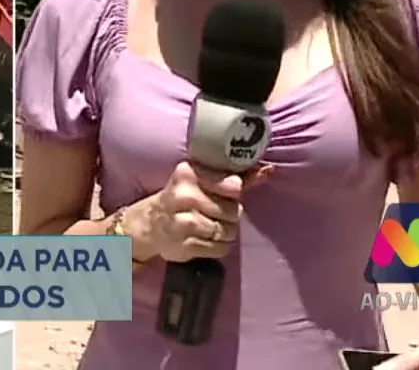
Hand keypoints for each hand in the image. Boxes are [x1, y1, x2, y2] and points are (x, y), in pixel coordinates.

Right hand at [139, 161, 273, 262]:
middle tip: (216, 213)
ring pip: (229, 231)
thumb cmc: (183, 198)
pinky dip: (218, 247)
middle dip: (230, 215)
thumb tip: (268, 169)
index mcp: (189, 174)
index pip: (233, 186)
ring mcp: (184, 222)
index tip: (225, 194)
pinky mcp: (185, 245)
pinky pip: (219, 249)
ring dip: (226, 233)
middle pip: (234, 211)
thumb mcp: (204, 181)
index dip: (233, 193)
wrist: (150, 224)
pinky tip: (206, 240)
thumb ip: (237, 176)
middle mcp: (184, 196)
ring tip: (211, 227)